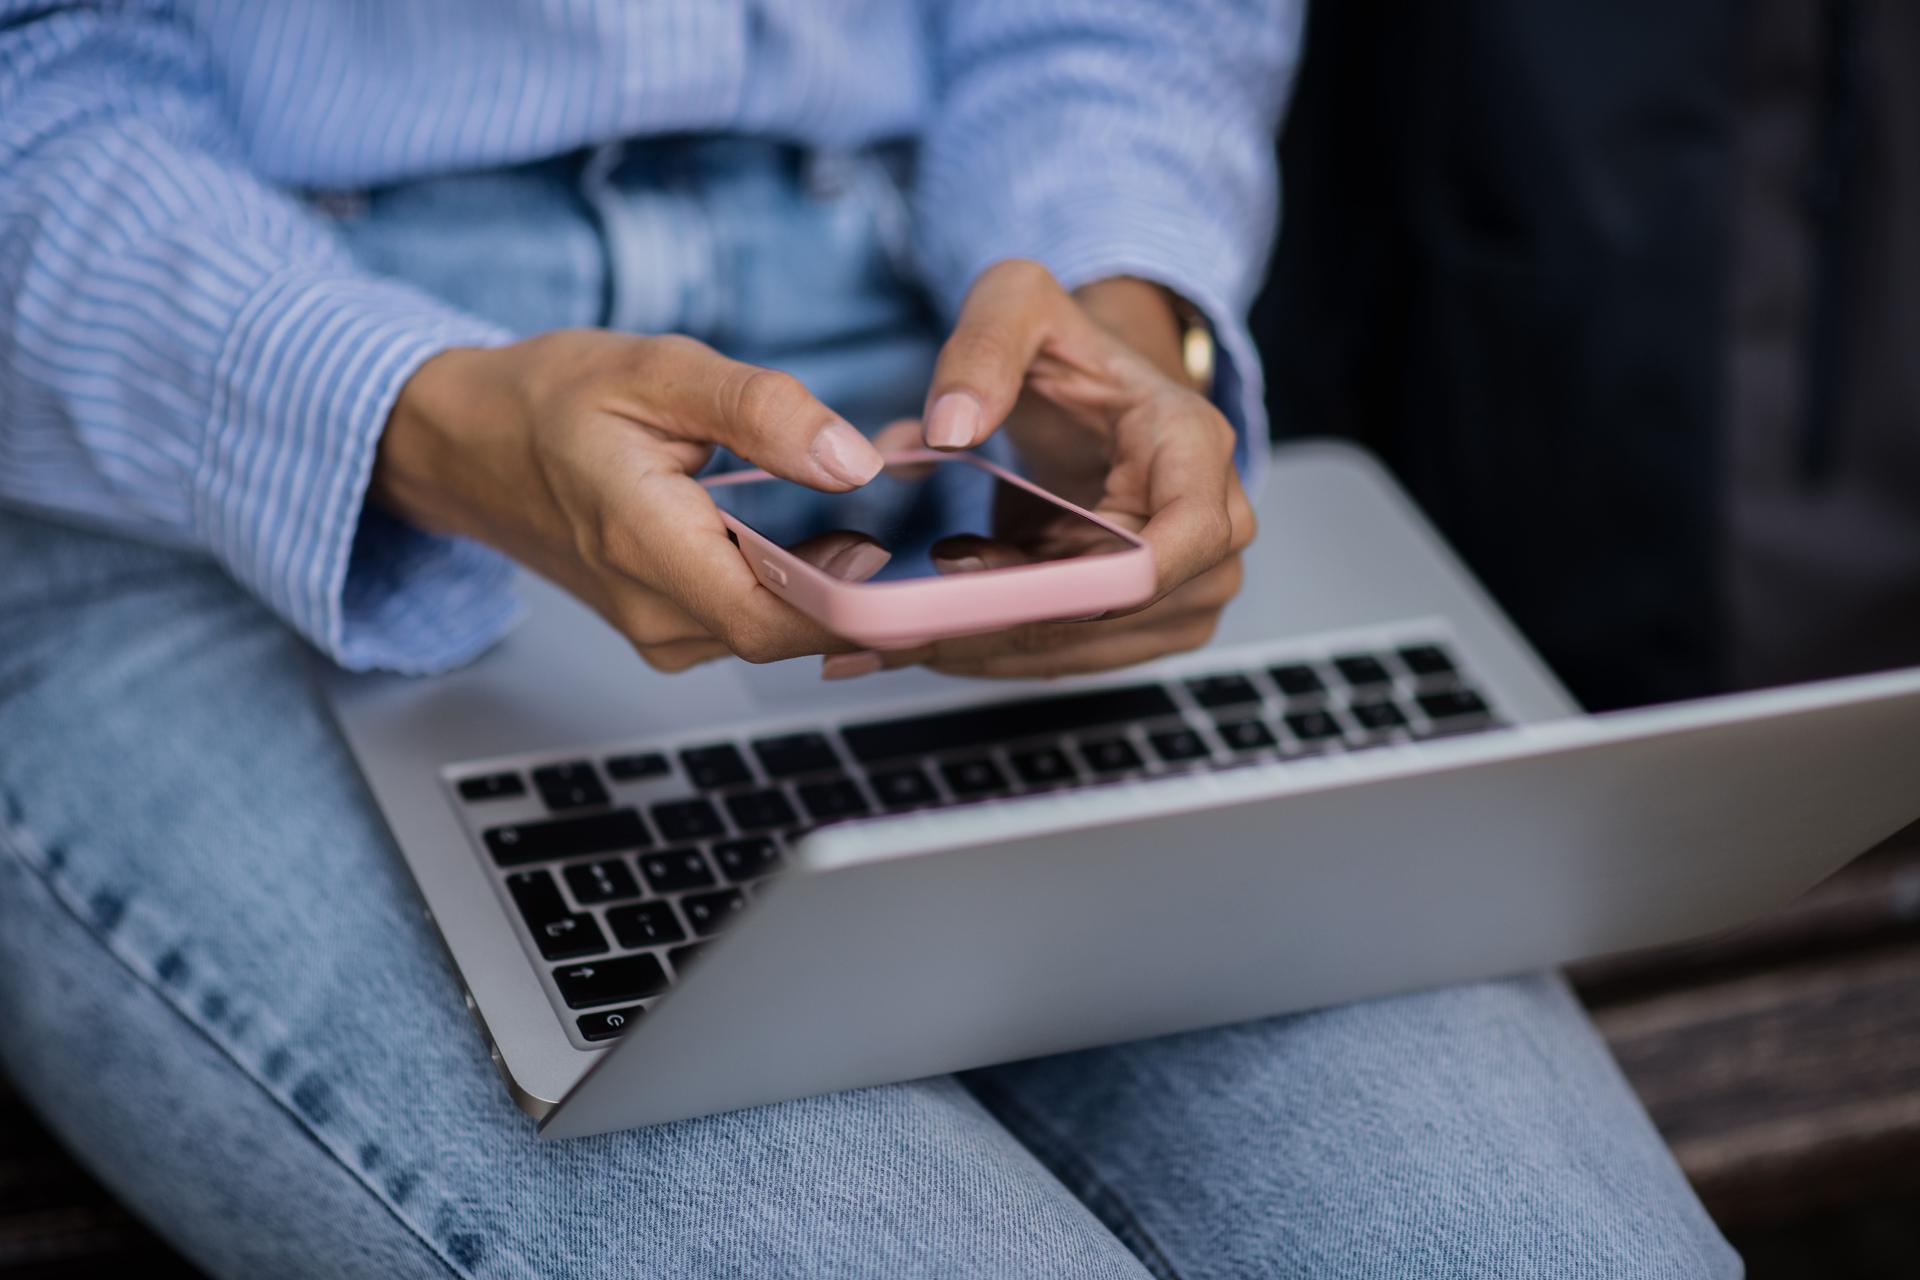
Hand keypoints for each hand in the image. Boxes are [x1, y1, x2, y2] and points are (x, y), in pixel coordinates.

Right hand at [374, 329, 888, 670]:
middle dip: (868, 597)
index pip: (774, 619)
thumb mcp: (660, 370)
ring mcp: (660, 632)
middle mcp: (655, 612)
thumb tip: (855, 461)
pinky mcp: (669, 630)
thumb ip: (760, 411)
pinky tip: (833, 544)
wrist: (469, 444)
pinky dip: (802, 592)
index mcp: (647, 545)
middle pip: (790, 633)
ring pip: (778, 633)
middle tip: (938, 543)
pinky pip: (755, 625)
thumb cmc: (556, 398)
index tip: (928, 576)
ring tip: (892, 533)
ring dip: (838, 593)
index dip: (858, 608)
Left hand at [831, 261, 1254, 678]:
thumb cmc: (1069, 351)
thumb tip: (950, 428)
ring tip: (887, 635)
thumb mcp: (1016, 302)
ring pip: (1084, 649)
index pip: (1180, 539)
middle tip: (891, 622)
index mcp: (1197, 447)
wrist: (1098, 397)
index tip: (976, 578)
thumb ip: (981, 347)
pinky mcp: (1149, 625)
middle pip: (1115, 610)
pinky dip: (991, 654)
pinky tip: (921, 637)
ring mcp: (1189, 589)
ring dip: (982, 650)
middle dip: (998, 620)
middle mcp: (1215, 529)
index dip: (1085, 578)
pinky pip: (1069, 657)